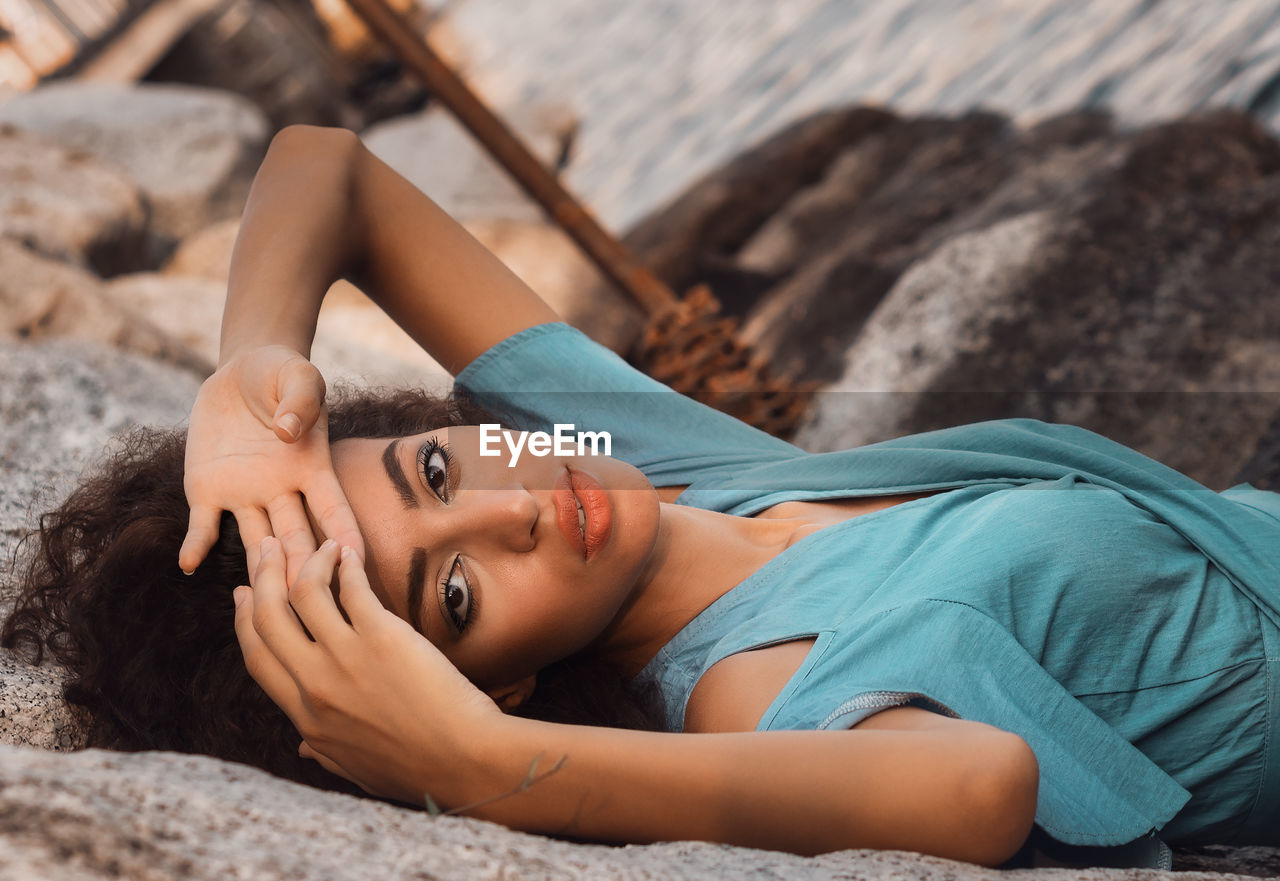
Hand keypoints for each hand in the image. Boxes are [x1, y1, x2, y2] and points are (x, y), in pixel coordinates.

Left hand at [180, 345, 363, 581]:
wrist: (242, 369)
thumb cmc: (283, 373)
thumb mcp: (300, 375)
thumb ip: (300, 401)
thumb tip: (288, 432)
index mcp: (313, 468)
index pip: (334, 509)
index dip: (345, 536)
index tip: (356, 564)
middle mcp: (282, 491)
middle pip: (296, 539)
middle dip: (302, 571)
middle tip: (308, 605)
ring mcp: (245, 495)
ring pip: (256, 543)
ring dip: (259, 571)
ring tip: (261, 601)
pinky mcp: (208, 490)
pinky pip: (204, 525)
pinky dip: (196, 545)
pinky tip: (188, 565)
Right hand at [234, 537, 503, 804]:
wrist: (463, 761)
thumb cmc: (418, 769)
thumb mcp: (355, 766)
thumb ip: (323, 749)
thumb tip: (303, 746)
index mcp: (306, 717)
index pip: (259, 658)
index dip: (245, 620)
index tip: (245, 594)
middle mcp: (316, 685)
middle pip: (269, 618)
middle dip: (263, 576)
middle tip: (267, 549)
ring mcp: (347, 659)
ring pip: (304, 594)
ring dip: (307, 560)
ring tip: (322, 544)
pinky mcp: (383, 637)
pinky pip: (353, 589)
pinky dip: (347, 565)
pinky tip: (350, 554)